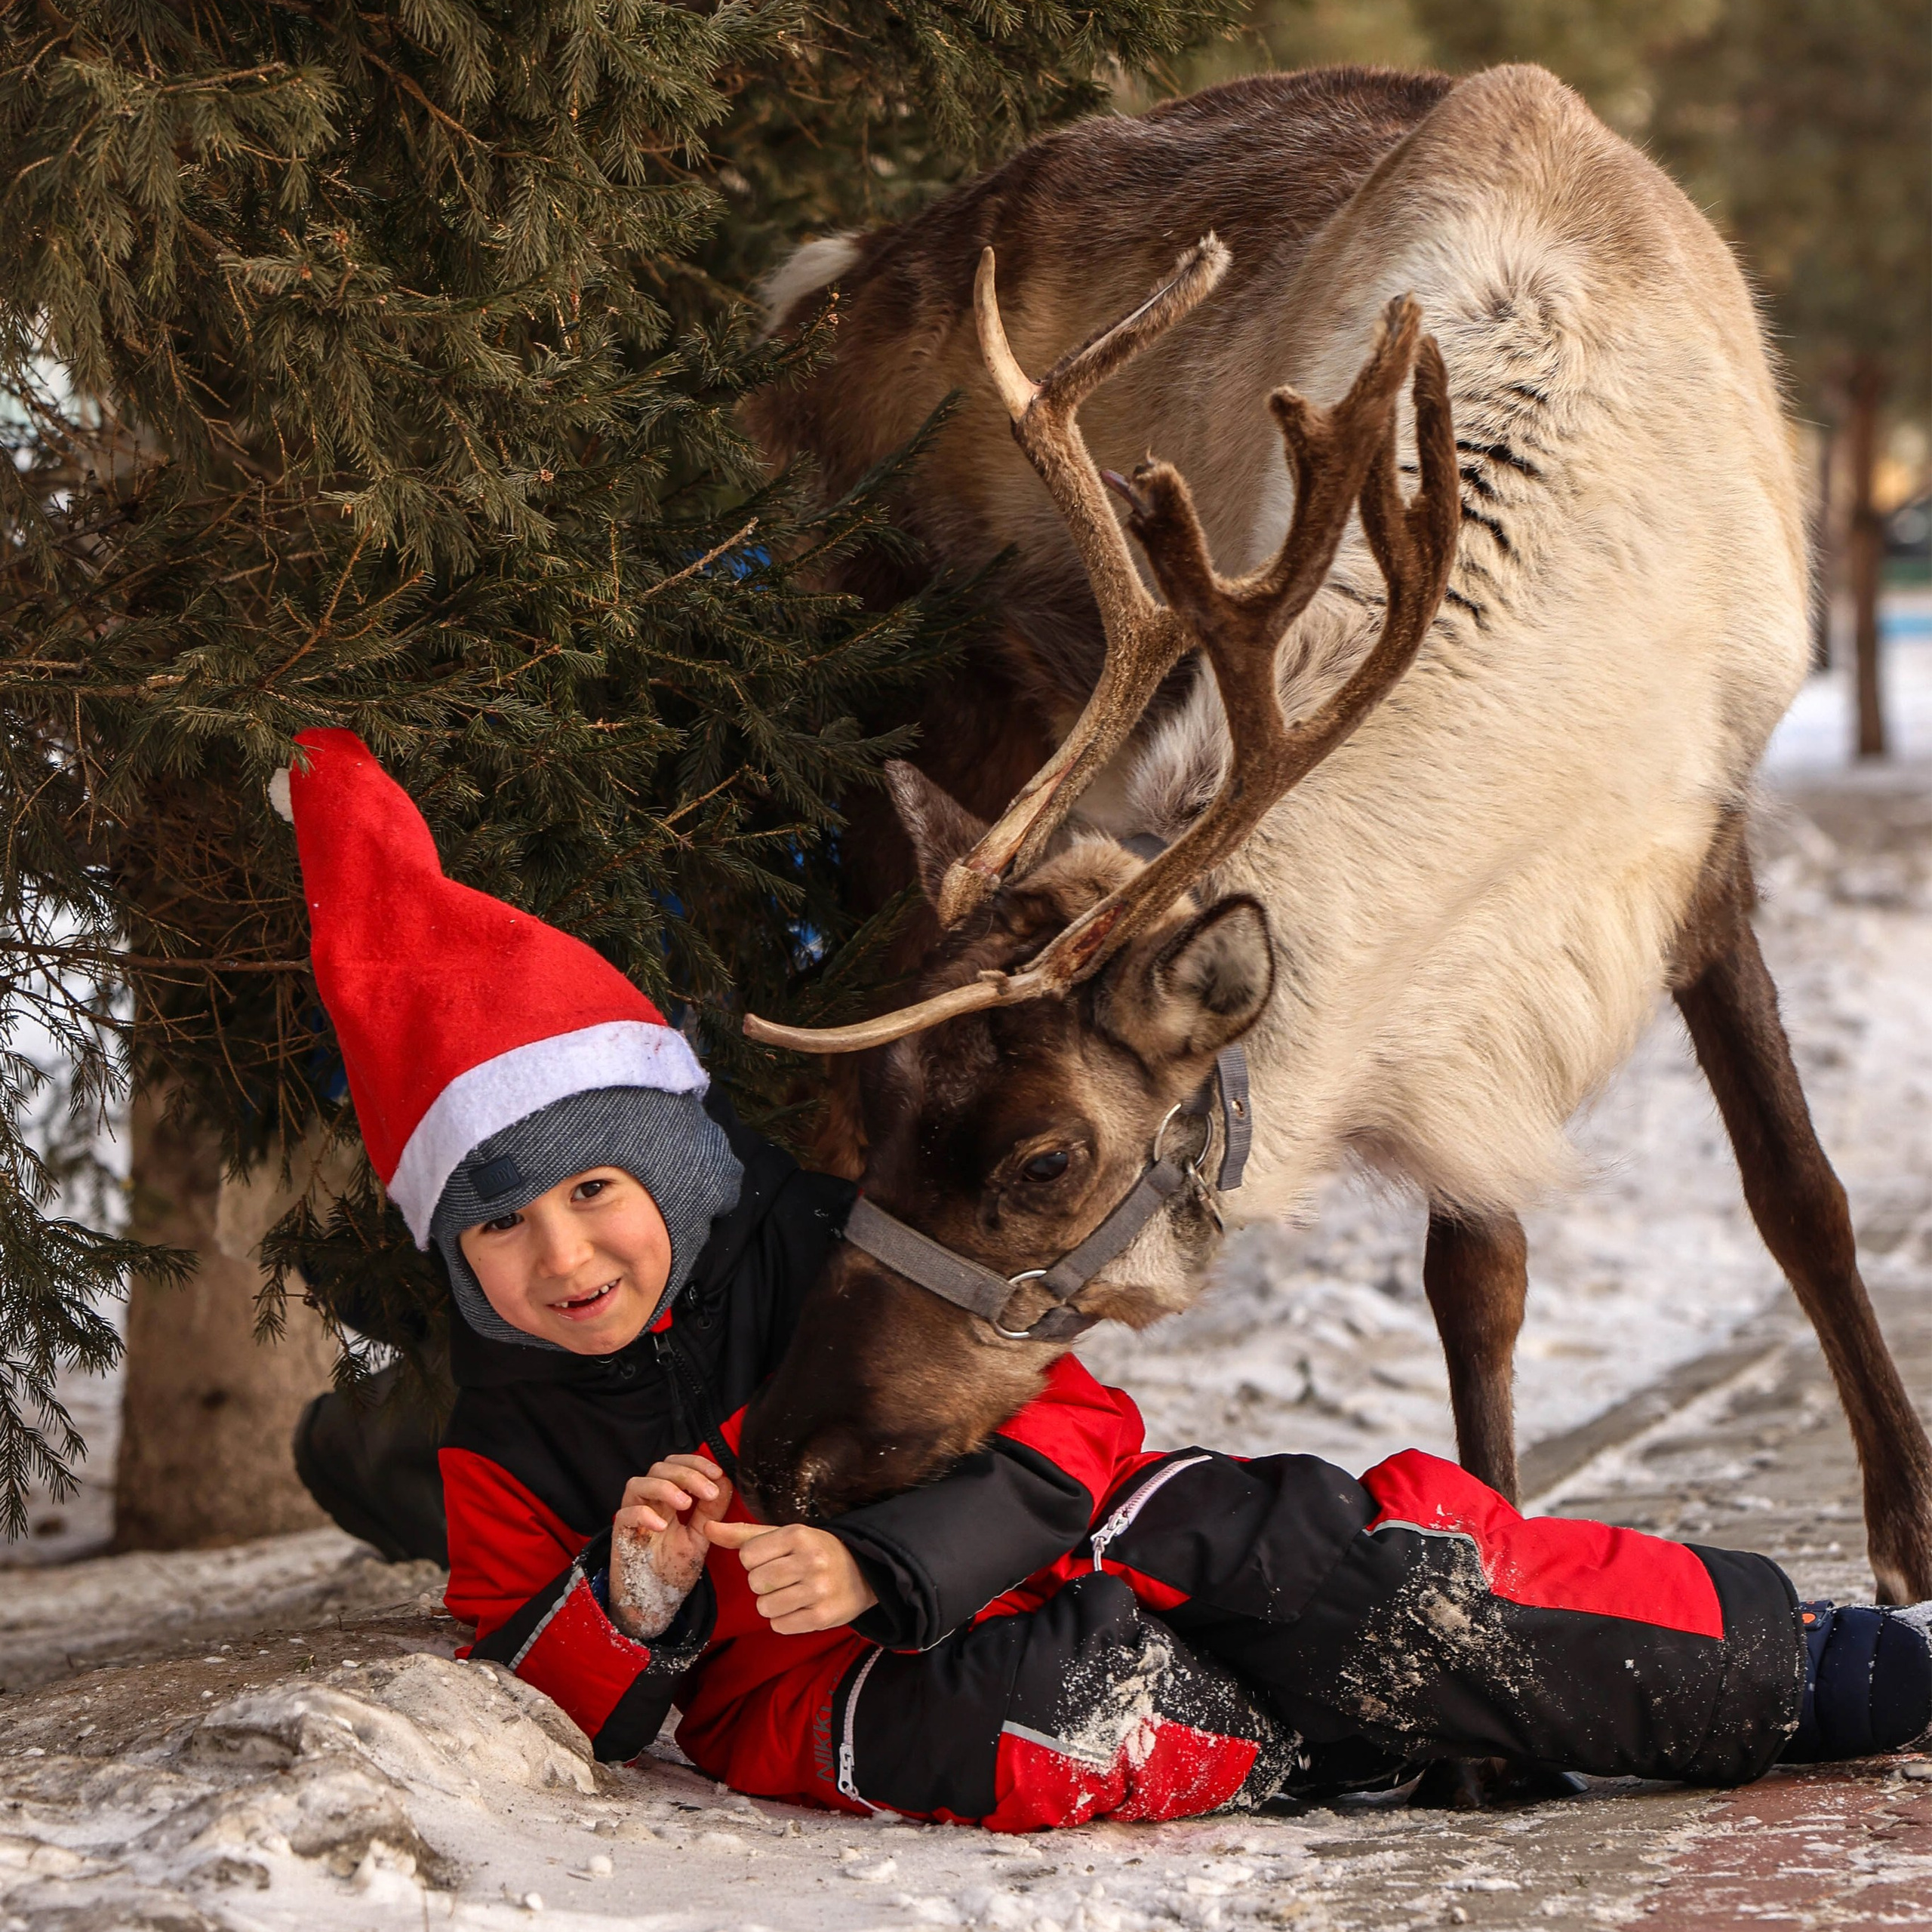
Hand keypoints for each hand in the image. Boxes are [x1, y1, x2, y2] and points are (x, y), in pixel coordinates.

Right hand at [609, 1455, 731, 1640]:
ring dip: (665, 1487)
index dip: (695, 1462)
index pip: (676, 1465)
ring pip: (638, 1484)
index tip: (717, 1474)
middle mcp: (648, 1503)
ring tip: (686, 1504)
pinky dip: (643, 1514)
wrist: (653, 1604)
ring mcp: (632, 1518)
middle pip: (659, 1468)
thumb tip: (724, 1483)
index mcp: (667, 1500)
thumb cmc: (672, 1570)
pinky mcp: (620, 1536)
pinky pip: (624, 1514)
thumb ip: (710, 1512)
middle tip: (708, 1491)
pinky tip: (662, 1525)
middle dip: (686, 1473)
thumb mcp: (699, 1538)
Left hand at [705, 1520, 878, 1633]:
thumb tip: (707, 1527)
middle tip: (785, 1577)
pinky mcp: (823, 1616)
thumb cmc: (815, 1551)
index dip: (755, 1562)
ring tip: (793, 1593)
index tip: (775, 1559)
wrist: (864, 1571)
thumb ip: (743, 1534)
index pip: (747, 1556)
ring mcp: (818, 1589)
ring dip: (773, 1604)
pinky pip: (780, 1625)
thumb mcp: (783, 1535)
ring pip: (764, 1607)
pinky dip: (785, 1620)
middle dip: (764, 1583)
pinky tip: (801, 1607)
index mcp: (798, 1535)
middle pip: (755, 1582)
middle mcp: (810, 1560)